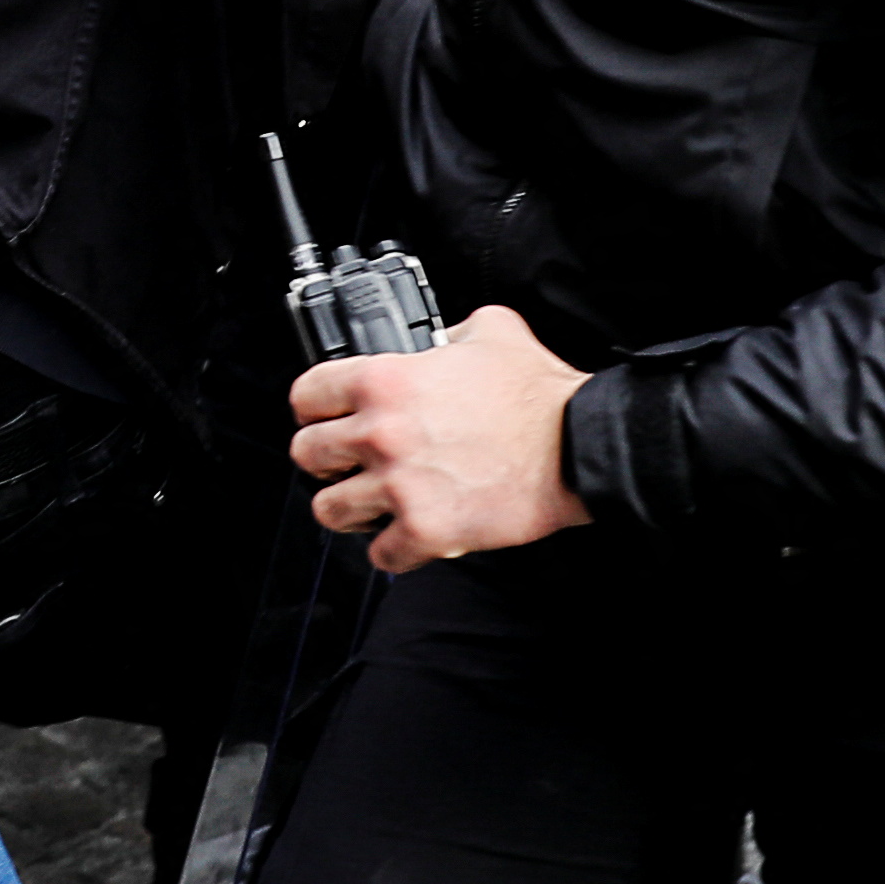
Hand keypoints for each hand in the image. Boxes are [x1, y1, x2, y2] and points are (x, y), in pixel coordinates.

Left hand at [290, 304, 592, 572]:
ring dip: (348, 507)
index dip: (314, 406)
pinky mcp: (426, 530)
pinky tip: (406, 535)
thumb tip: (443, 337)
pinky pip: (381, 554)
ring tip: (369, 503)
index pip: (306, 395)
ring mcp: (400, 485)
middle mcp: (382, 433)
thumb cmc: (540, 396)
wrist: (578, 447)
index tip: (323, 416)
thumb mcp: (492, 329)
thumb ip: (452, 329)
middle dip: (325, 459)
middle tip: (345, 462)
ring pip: (329, 509)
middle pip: (307, 454)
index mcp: (386, 380)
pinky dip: (392, 549)